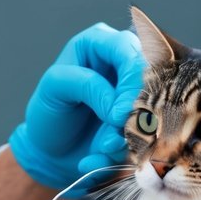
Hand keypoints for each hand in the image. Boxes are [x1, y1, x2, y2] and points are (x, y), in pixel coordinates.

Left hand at [8, 22, 146, 189]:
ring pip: (152, 109)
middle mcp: (122, 61)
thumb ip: (86, 85)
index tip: (117, 114)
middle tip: (111, 136)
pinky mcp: (142, 120)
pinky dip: (123, 151)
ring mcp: (135, 92)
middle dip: (133, 112)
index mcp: (99, 42)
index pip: (129, 49)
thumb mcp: (55, 88)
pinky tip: (97, 157)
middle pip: (150, 78)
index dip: (131, 80)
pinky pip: (147, 134)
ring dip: (127, 135)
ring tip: (99, 147)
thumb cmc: (48, 112)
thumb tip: (121, 108)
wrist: (49, 151)